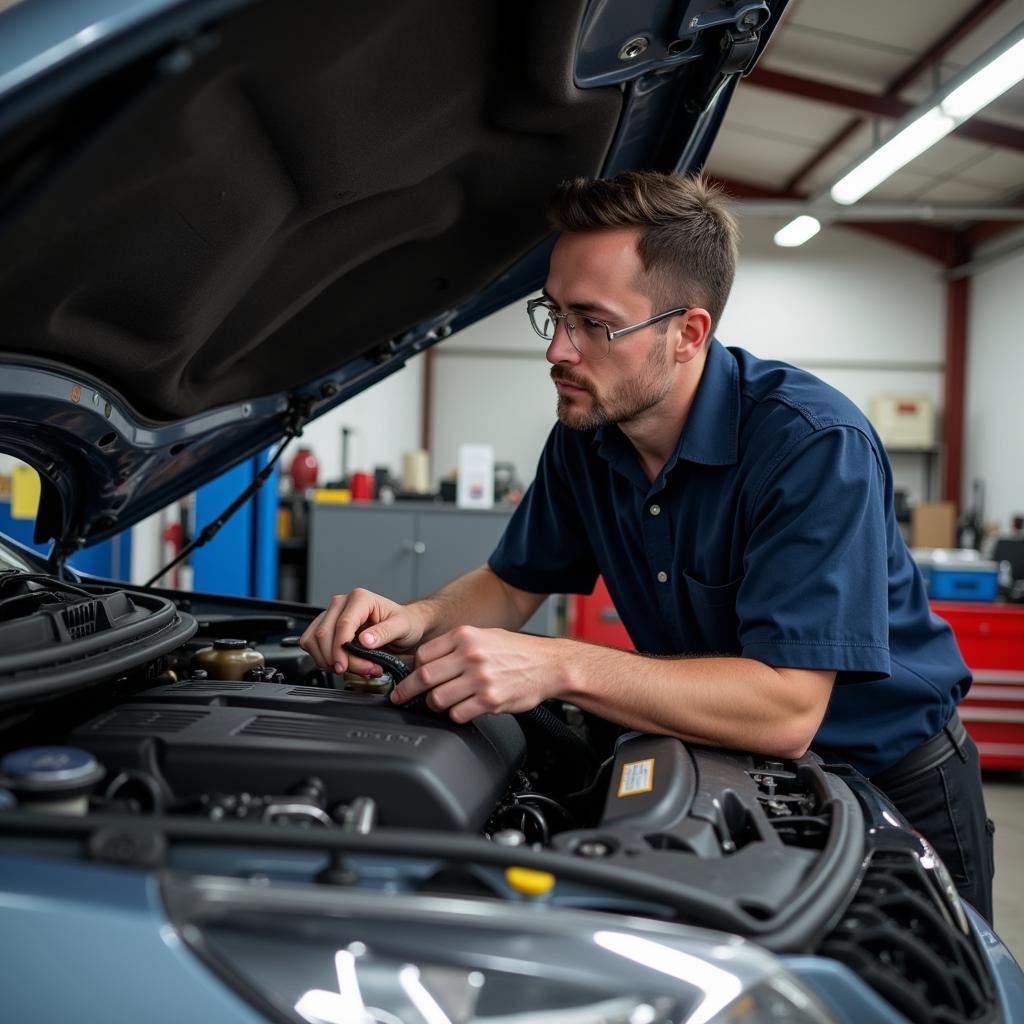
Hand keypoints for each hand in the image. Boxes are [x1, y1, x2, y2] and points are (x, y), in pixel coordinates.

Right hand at [300, 588, 424, 675]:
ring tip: (354, 669)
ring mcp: (331, 614)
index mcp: (360, 598)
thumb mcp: (402, 627)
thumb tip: (365, 641)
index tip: (345, 666)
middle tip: (360, 671)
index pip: (343, 624)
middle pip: (325, 634)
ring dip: (328, 661)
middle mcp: (342, 603)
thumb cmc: (404, 623)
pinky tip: (341, 664)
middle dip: (337, 659)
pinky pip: (311, 644)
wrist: (404, 625)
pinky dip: (322, 659)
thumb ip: (385, 632)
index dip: (341, 649)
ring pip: (313, 640)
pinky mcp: (325, 626)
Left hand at [390, 626, 561, 722]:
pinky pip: (457, 714)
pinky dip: (454, 715)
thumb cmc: (516, 651)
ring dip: (434, 705)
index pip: (423, 654)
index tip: (407, 677)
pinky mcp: (490, 700)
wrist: (549, 664)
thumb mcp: (484, 635)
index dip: (411, 669)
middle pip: (424, 677)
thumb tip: (425, 661)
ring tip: (440, 703)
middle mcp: (470, 655)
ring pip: (437, 699)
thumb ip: (455, 646)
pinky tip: (461, 709)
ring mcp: (480, 679)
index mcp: (465, 636)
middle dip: (406, 690)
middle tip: (400, 697)